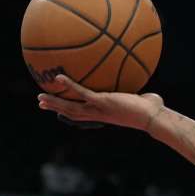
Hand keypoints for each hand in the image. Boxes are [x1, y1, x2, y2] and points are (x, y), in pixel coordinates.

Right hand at [36, 75, 164, 130]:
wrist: (154, 118)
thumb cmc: (152, 111)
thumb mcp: (143, 103)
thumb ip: (142, 98)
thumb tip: (151, 95)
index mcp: (104, 115)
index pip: (83, 115)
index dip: (69, 112)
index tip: (58, 109)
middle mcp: (99, 114)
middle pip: (71, 113)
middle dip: (55, 108)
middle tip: (40, 102)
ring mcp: (100, 109)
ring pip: (71, 108)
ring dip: (55, 102)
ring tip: (40, 97)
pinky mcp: (103, 102)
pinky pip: (82, 93)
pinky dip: (70, 85)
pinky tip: (59, 77)